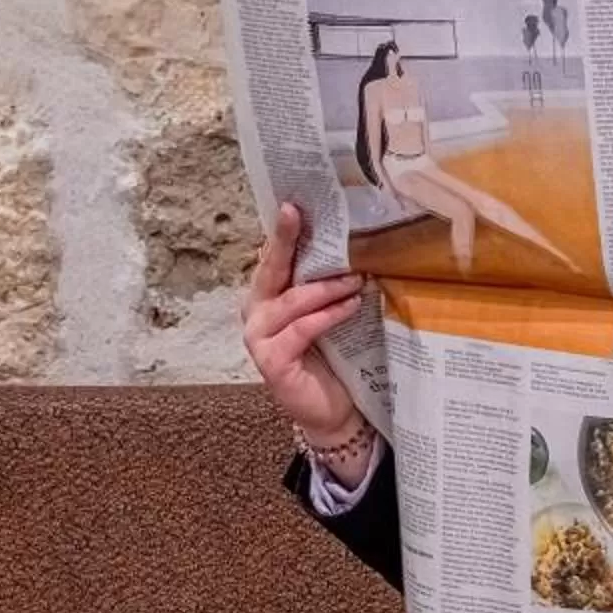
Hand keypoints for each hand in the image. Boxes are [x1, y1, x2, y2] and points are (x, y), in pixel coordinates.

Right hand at [241, 203, 362, 440]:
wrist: (335, 409)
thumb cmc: (333, 355)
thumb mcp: (328, 312)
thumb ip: (325, 283)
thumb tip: (352, 243)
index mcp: (267, 296)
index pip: (273, 257)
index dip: (281, 230)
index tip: (291, 203)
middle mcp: (256, 312)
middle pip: (271, 270)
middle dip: (285, 240)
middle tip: (297, 213)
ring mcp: (258, 338)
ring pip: (292, 300)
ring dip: (326, 286)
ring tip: (356, 277)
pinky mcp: (270, 361)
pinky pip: (302, 328)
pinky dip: (328, 315)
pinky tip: (351, 306)